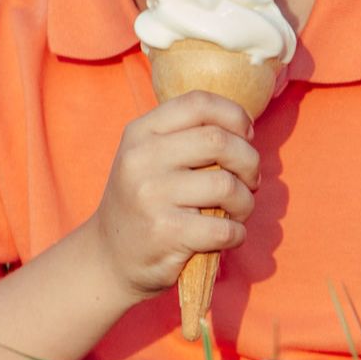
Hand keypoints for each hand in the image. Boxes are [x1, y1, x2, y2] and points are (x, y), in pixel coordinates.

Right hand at [87, 92, 259, 296]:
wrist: (110, 257)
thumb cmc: (146, 202)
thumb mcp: (152, 158)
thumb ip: (188, 137)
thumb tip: (245, 129)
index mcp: (141, 132)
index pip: (198, 103)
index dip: (234, 115)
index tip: (246, 135)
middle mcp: (141, 159)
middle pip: (219, 141)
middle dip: (249, 161)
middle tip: (250, 180)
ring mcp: (151, 195)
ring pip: (227, 185)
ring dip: (246, 201)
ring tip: (238, 210)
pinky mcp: (166, 232)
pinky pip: (224, 228)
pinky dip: (237, 233)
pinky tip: (228, 235)